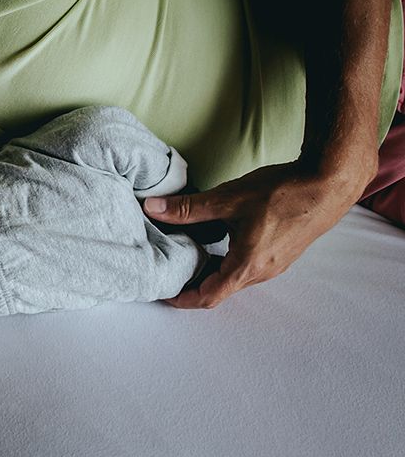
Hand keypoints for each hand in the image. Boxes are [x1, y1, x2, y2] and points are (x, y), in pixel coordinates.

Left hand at [143, 161, 363, 308]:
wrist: (328, 184)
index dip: (182, 299)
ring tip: (188, 257)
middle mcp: (262, 272)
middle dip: (193, 284)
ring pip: (235, 278)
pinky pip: (249, 267)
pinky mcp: (282, 253)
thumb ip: (188, 208)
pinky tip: (217, 242)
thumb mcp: (228, 199)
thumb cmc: (283, 192)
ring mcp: (275, 265)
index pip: (208, 297)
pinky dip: (227, 263)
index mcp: (247, 266)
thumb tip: (153, 208)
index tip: (163, 293)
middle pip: (220, 290)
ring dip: (211, 273)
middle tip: (169, 271)